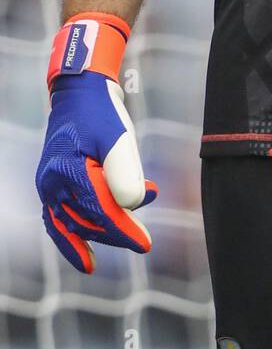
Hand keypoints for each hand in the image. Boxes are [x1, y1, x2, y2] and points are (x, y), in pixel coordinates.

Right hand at [37, 14, 157, 273]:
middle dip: (116, 231)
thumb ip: (124, 171)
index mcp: (69, 170)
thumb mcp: (119, 137)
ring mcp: (50, 184)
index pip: (101, 210)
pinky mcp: (52, 184)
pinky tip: (86, 256)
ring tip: (124, 241)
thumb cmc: (101, 113)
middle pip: (87, 220)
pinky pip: (59, 219)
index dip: (123, 230)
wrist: (78, 92)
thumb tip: (132, 205)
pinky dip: (72, 238)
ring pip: (73, 223)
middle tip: (143, 239)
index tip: (144, 245)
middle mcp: (53, 182)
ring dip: (100, 233)